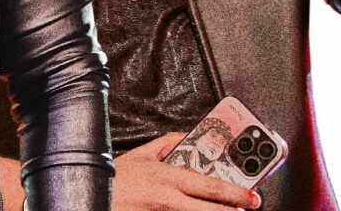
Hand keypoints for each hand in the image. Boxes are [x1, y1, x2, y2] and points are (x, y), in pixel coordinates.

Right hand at [112, 133, 260, 210]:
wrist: (89, 198)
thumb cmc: (113, 179)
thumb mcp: (138, 155)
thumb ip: (165, 144)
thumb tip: (187, 136)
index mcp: (165, 177)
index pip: (208, 184)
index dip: (233, 191)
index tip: (250, 194)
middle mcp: (167, 199)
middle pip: (210, 208)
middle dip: (235, 208)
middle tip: (251, 206)